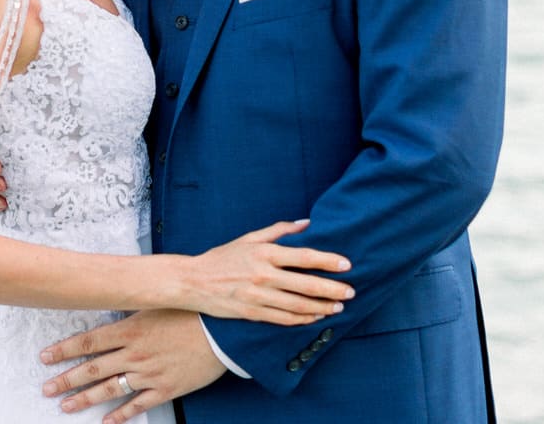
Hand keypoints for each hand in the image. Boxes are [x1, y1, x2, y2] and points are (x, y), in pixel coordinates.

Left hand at [40, 308, 226, 422]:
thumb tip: (113, 305)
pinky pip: (137, 405)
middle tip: (47, 387)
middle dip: (66, 379)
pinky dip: (120, 415)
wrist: (222, 331)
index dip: (64, 350)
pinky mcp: (165, 388)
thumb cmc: (192, 312)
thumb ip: (133, 310)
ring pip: (109, 389)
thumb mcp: (158, 303)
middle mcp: (134, 353)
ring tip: (66, 405)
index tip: (45, 357)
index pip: (88, 341)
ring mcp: (148, 373)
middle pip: (92, 368)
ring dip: (85, 398)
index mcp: (130, 329)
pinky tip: (106, 421)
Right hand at [184, 219, 352, 324]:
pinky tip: (315, 317)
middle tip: (351, 292)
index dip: (328, 261)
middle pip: (306, 284)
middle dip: (332, 289)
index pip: (304, 256)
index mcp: (264, 253)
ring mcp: (258, 296)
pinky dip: (302, 319)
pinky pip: (283, 319)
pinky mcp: (252, 313)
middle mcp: (263, 275)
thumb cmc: (222, 257)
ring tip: (338, 307)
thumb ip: (279, 231)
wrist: (192, 281)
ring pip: (298, 305)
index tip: (346, 265)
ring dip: (321, 307)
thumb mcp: (249, 238)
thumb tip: (306, 224)